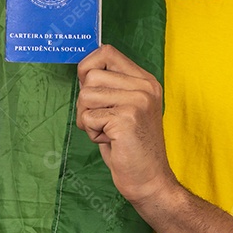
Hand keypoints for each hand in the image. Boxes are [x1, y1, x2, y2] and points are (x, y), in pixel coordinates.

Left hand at [76, 45, 177, 206]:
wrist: (150, 180)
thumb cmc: (130, 146)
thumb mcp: (125, 107)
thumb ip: (110, 87)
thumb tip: (83, 71)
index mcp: (145, 80)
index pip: (106, 51)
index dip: (87, 67)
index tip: (90, 89)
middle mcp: (144, 86)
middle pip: (90, 76)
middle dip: (85, 102)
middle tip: (102, 121)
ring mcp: (137, 101)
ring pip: (85, 96)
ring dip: (87, 119)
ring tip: (107, 132)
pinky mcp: (127, 119)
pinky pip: (88, 118)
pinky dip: (92, 133)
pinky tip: (111, 141)